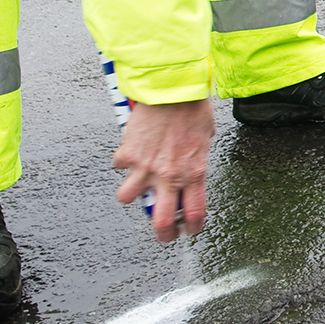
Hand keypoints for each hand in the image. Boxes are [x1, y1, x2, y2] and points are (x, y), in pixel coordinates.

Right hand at [112, 98, 213, 241]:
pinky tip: (129, 152)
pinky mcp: (128, 153)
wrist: (172, 89)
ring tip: (136, 185)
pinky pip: (119, 165)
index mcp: (194, 174)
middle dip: (162, 234)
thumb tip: (191, 171)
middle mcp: (170, 177)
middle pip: (162, 222)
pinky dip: (122, 161)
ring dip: (131, 193)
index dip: (191, 228)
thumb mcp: (205, 140)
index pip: (195, 214)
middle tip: (163, 234)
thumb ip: (196, 162)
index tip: (188, 230)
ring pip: (128, 198)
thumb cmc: (193, 109)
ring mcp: (146, 167)